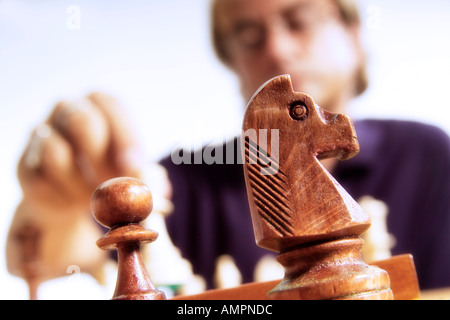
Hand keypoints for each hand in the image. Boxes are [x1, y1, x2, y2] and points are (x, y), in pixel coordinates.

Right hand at [7, 92, 143, 282]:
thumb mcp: (134, 173)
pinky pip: (41, 180)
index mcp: (100, 105)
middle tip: (113, 184)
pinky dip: (62, 197)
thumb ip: (143, 175)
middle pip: (81, 120)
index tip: (133, 166)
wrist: (75, 202)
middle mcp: (69, 110)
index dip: (124, 135)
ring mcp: (43, 134)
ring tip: (91, 195)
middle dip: (100, 158)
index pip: (110, 105)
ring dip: (80, 183)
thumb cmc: (112, 178)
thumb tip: (150, 186)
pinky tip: (70, 200)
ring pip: (56, 152)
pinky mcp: (25, 164)